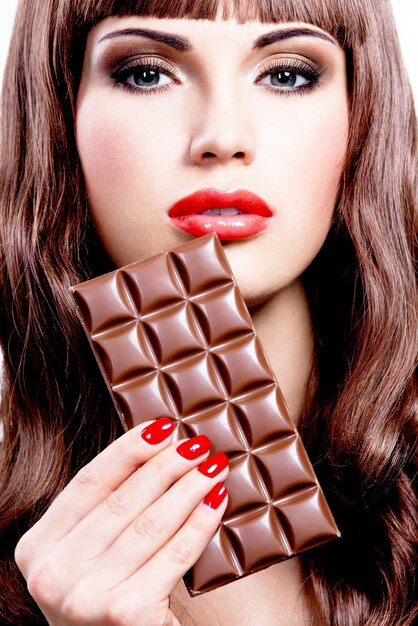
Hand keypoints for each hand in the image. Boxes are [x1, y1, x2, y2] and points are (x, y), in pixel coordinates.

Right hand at [15, 418, 228, 624]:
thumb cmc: (102, 600)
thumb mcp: (83, 556)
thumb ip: (100, 514)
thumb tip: (155, 450)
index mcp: (37, 548)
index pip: (88, 483)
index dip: (128, 450)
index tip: (161, 427)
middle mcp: (54, 573)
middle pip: (122, 500)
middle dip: (167, 465)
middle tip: (197, 444)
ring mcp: (87, 597)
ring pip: (151, 523)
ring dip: (189, 488)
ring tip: (214, 467)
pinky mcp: (126, 614)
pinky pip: (175, 555)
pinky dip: (200, 523)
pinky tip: (216, 501)